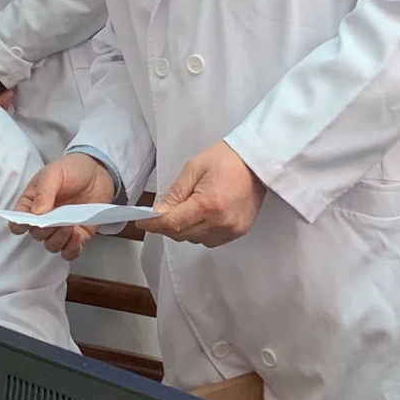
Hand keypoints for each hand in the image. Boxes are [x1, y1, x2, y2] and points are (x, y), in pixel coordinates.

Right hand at [11, 151, 116, 260]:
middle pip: (36, 235)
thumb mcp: (54, 173)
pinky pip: (70, 252)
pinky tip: (77, 235)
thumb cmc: (71, 169)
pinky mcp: (79, 236)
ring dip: (60, 239)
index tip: (31, 221)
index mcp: (31, 204)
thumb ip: (44, 191)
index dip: (20, 225)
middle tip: (59, 218)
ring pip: (52, 246)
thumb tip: (36, 214)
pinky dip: (72, 249)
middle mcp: (44, 220)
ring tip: (71, 225)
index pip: (17, 222)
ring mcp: (61, 229)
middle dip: (47, 230)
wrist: (98, 170)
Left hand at [140, 142, 265, 248]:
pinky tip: (201, 216)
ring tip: (187, 209)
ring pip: (195, 240)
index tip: (142, 222)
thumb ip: (175, 194)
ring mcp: (232, 229)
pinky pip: (210, 240)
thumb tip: (158, 213)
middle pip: (182, 235)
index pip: (173, 223)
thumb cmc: (226, 159)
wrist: (256, 161)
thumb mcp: (194, 169)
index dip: (154, 224)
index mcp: (209, 204)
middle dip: (168, 225)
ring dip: (184, 230)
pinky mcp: (239, 232)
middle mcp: (221, 222)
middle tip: (161, 212)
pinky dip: (199, 232)